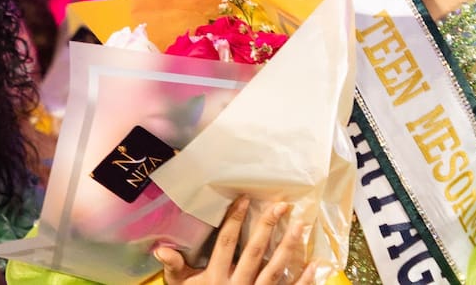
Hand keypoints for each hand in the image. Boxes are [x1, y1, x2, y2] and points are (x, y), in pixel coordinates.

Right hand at [154, 197, 317, 284]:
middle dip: (267, 227)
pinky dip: (303, 279)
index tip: (245, 198)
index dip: (234, 220)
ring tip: (300, 225)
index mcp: (216, 277)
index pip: (227, 243)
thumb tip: (160, 247)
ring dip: (288, 247)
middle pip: (254, 252)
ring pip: (274, 270)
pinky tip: (315, 264)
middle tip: (282, 205)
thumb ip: (174, 268)